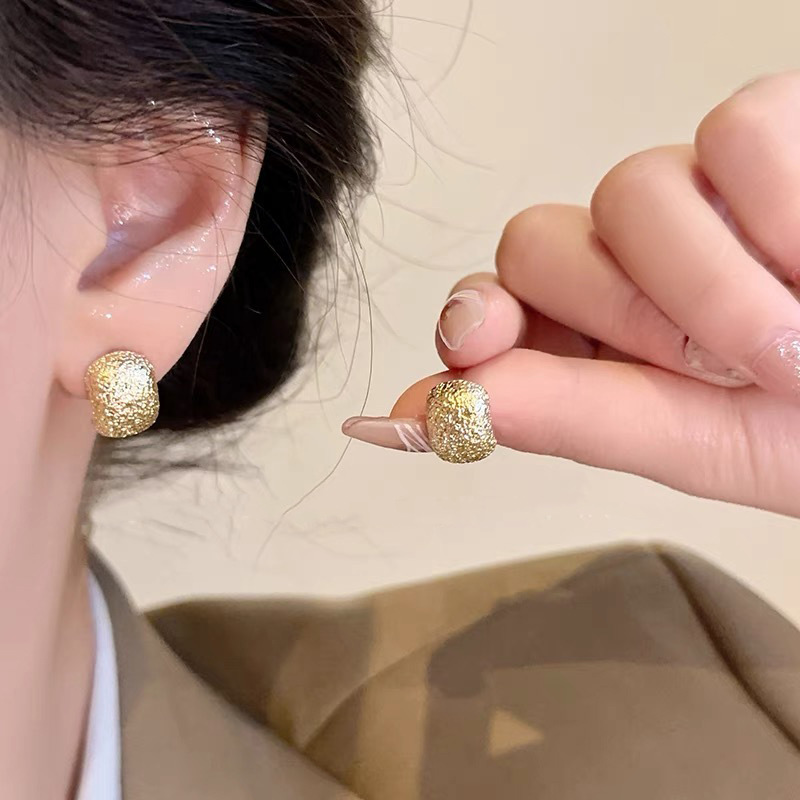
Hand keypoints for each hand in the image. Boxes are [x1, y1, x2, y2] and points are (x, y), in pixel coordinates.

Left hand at [343, 72, 799, 518]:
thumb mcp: (686, 439)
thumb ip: (554, 417)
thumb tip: (409, 419)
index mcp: (595, 337)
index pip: (493, 303)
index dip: (477, 320)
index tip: (476, 344)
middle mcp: (631, 258)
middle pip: (539, 243)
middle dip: (621, 315)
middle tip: (712, 368)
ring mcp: (698, 191)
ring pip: (628, 191)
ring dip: (706, 288)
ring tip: (787, 338)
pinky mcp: (773, 129)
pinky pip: (732, 136)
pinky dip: (780, 212)